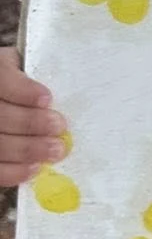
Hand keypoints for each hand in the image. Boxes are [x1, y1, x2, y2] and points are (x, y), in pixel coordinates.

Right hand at [0, 48, 67, 187]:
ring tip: (55, 149)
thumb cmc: (12, 82)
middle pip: (0, 116)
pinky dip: (14, 172)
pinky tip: (34, 168)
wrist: (1, 99)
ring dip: (28, 149)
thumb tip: (52, 96)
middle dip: (31, 123)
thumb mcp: (16, 67)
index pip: (2, 82)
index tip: (47, 99)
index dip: (22, 91)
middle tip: (59, 127)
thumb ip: (28, 77)